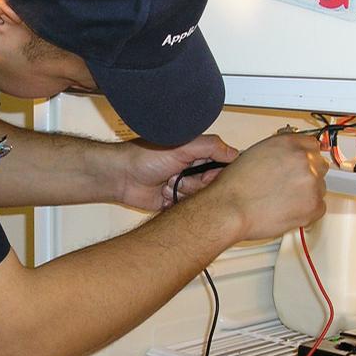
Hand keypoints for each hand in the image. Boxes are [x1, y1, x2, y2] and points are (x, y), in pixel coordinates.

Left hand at [117, 135, 238, 210]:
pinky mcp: (175, 202)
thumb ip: (211, 146)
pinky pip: (187, 209)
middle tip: (180, 177)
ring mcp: (184, 186)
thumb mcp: (182, 145)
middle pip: (212, 186)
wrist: (121, 176)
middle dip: (197, 184)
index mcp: (197, 154)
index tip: (207, 174)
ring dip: (184, 192)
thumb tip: (234, 153)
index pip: (222, 166)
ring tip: (168, 183)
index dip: (216, 173)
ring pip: (200, 199)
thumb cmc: (144, 156)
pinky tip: (165, 195)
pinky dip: (177, 203)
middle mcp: (193, 170)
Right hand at [210, 133, 328, 240]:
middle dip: (306, 175)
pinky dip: (307, 211)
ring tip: (282, 200)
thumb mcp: (255, 153)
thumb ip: (279, 152)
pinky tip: (287, 210)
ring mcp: (311, 183)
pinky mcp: (313, 206)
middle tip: (288, 185)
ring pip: (320, 187)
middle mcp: (303, 160)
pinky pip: (319, 208)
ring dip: (306, 193)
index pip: (312, 145)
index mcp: (289, 143)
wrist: (229, 209)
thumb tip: (288, 158)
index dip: (305, 157)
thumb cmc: (234, 186)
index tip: (301, 165)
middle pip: (319, 165)